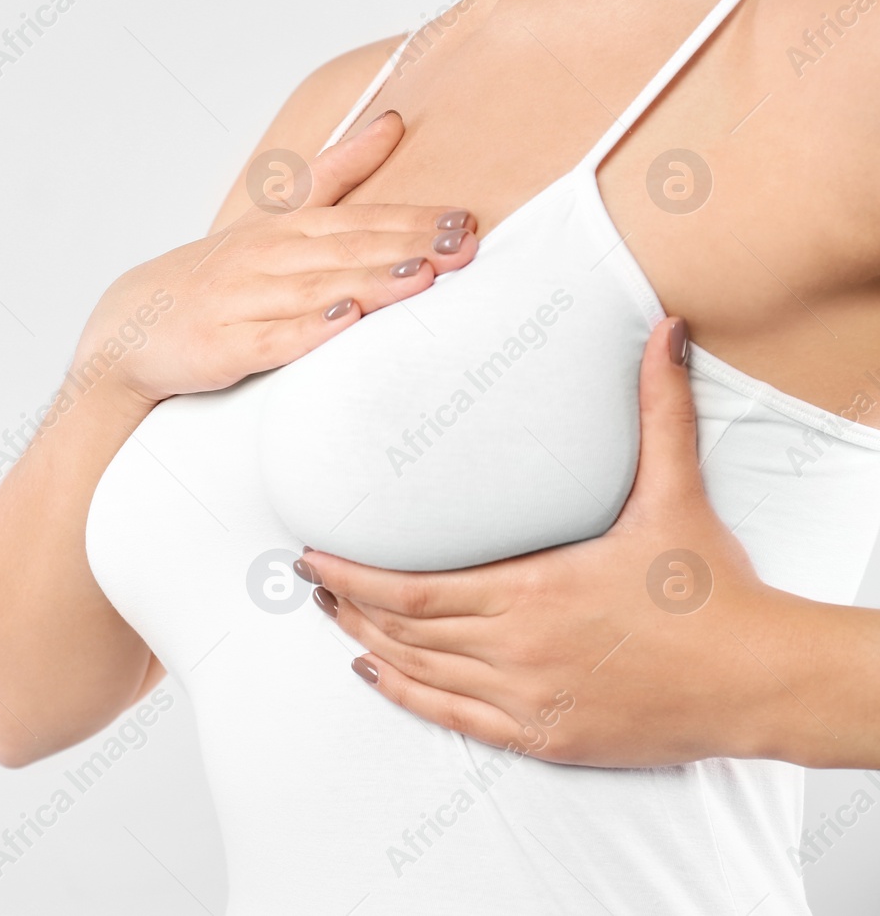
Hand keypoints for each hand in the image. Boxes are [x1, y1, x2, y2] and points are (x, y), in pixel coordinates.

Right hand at [75, 113, 478, 405]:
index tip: (464, 219)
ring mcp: (240, 302)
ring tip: (422, 277)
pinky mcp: (221, 347)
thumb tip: (392, 122)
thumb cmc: (214, 276)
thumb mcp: (271, 219)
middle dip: (407, 246)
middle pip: (345, 250)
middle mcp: (263, 259)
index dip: (412, 219)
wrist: (128, 330)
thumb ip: (334, 174)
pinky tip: (343, 323)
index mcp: (281, 229)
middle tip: (463, 245)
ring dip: (370, 283)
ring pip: (314, 290)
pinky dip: (306, 331)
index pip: (356, 220)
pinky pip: (269, 339)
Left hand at [298, 318, 826, 767]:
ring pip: (420, 673)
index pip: (413, 589)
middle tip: (307, 578)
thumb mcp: (677, 494)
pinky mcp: (544, 737)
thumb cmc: (714, 591)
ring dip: (367, 644)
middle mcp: (520, 649)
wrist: (761, 679)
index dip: (354, 575)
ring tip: (330, 615)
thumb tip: (665, 331)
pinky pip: (454, 719)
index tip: (314, 553)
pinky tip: (374, 674)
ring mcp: (529, 699)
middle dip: (347, 602)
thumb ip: (660, 410)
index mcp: (536, 591)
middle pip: (404, 629)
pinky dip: (406, 696)